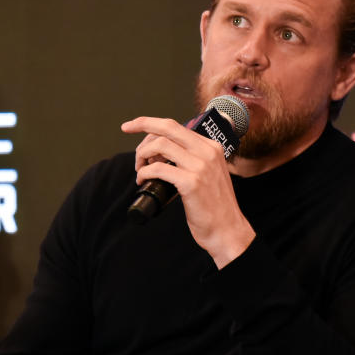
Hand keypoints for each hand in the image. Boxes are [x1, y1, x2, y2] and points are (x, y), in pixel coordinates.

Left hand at [121, 116, 254, 267]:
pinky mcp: (191, 182)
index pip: (175, 126)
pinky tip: (142, 181)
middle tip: (126, 131)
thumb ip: (191, 159)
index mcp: (211, 146)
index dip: (150, 123)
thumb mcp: (208, 173)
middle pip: (167, 127)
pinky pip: (157, 169)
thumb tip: (159, 152)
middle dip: (141, 125)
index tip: (133, 126)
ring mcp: (200, 166)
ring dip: (142, 155)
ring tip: (140, 170)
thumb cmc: (213, 205)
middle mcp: (207, 152)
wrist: (228, 230)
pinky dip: (144, 173)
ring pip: (160, 145)